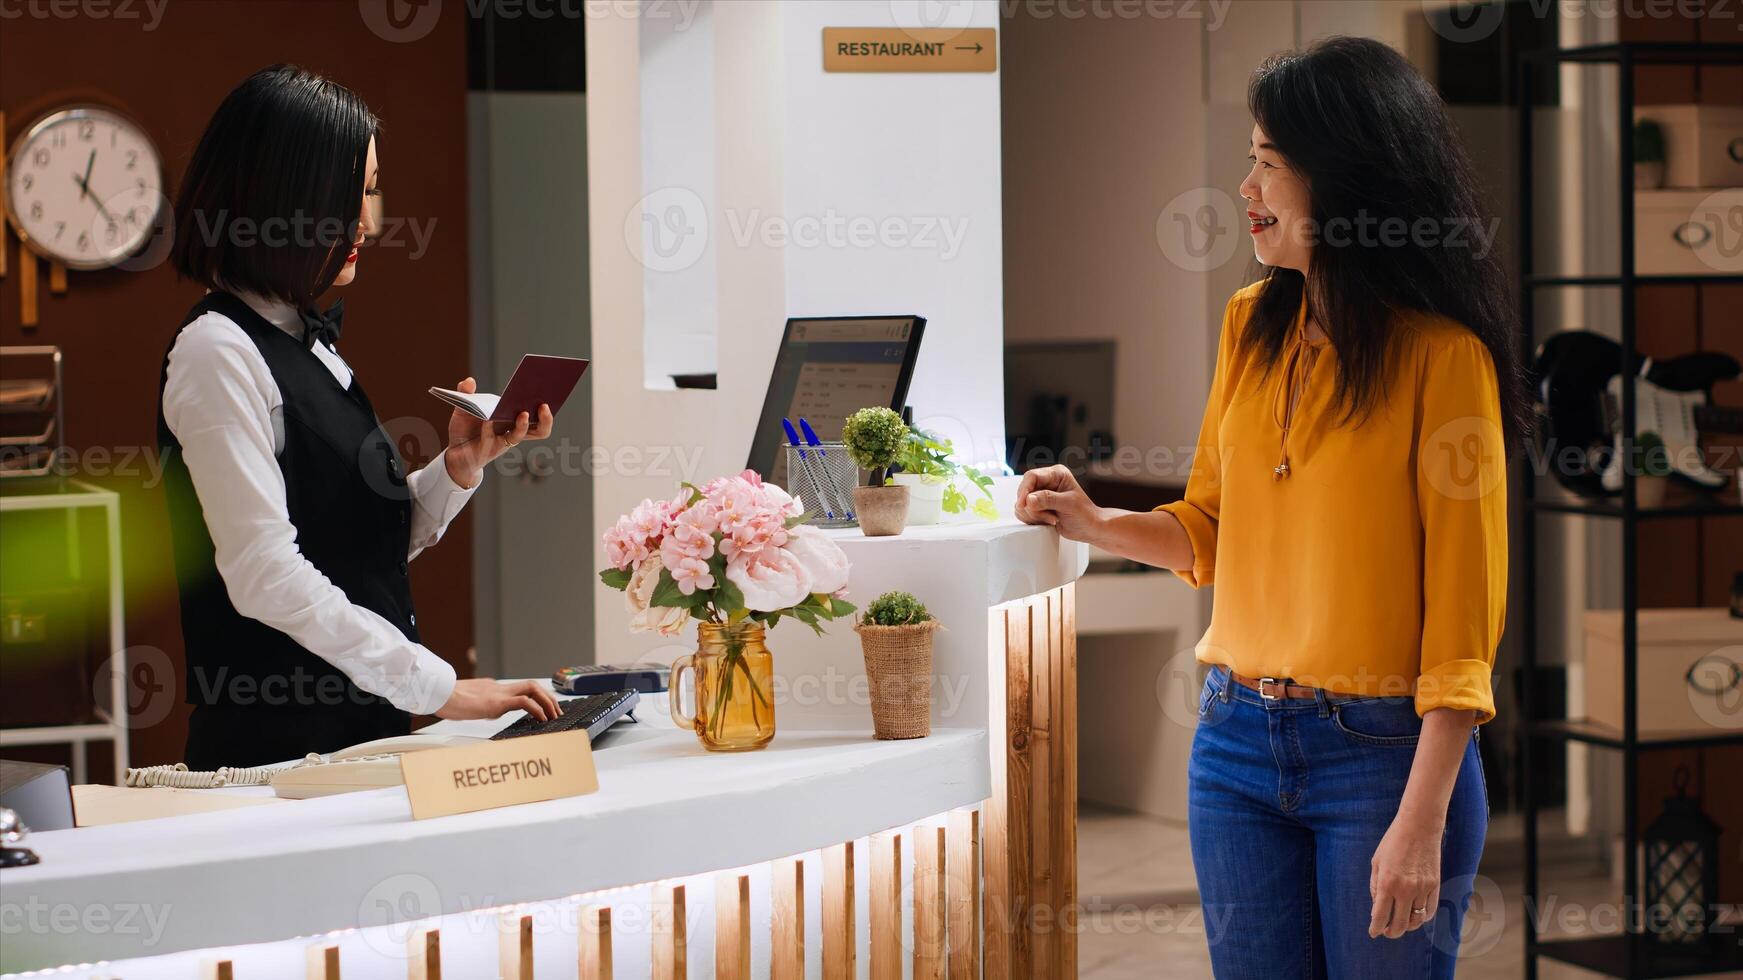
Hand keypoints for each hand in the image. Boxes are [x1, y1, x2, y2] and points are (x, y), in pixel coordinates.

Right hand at [435, 678, 559, 721]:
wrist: (437, 693)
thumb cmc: (447, 700)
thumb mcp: (469, 702)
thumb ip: (481, 704)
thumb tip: (485, 710)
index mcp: (493, 688)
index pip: (520, 688)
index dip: (536, 697)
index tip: (545, 708)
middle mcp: (499, 688)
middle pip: (532, 685)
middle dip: (547, 698)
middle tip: (556, 712)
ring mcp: (498, 694)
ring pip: (532, 689)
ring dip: (547, 702)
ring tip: (553, 716)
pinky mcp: (496, 703)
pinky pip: (524, 702)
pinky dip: (536, 709)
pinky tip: (541, 718)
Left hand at [442, 376, 552, 488]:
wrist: (453, 454)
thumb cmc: (464, 431)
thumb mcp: (463, 409)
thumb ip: (466, 393)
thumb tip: (469, 380)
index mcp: (511, 418)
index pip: (534, 412)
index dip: (544, 404)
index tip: (548, 390)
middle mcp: (512, 430)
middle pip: (540, 428)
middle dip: (546, 418)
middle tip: (545, 405)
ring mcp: (503, 441)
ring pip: (522, 435)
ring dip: (525, 425)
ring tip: (525, 414)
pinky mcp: (490, 449)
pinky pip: (493, 439)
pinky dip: (489, 429)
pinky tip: (487, 421)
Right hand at [1014, 465, 1102, 542]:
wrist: (1090, 528)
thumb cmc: (1085, 514)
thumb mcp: (1068, 504)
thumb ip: (1048, 500)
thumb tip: (1028, 499)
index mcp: (1056, 474)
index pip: (1032, 476)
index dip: (1025, 490)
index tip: (1024, 504)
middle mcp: (1046, 482)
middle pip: (1024, 491)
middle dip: (1033, 508)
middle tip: (1049, 516)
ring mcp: (1040, 495)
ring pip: (1022, 504)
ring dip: (1034, 515)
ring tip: (1052, 519)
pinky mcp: (1037, 507)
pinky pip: (1024, 513)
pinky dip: (1033, 520)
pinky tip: (1049, 521)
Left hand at [1369, 814, 1441, 938]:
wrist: (1419, 827)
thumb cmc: (1393, 842)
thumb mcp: (1377, 862)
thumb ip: (1375, 886)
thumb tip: (1377, 907)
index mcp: (1388, 883)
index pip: (1380, 916)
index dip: (1376, 928)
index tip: (1373, 933)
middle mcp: (1406, 890)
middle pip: (1399, 924)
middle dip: (1391, 932)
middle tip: (1386, 932)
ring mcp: (1423, 889)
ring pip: (1416, 920)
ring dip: (1407, 927)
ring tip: (1400, 925)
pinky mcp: (1435, 886)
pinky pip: (1429, 911)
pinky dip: (1422, 918)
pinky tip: (1415, 916)